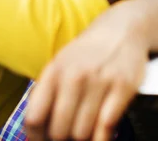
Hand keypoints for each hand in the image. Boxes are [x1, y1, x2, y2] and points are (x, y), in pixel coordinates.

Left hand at [25, 0, 148, 140]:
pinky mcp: (123, 87)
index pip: (34, 118)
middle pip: (58, 132)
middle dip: (62, 140)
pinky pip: (106, 128)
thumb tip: (36, 130)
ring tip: (86, 130)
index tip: (44, 140)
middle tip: (69, 136)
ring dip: (83, 139)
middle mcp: (75, 76)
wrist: (123, 27)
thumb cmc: (89, 52)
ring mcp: (100, 81)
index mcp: (54, 71)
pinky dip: (102, 138)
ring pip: (82, 135)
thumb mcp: (62, 63)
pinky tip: (102, 133)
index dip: (36, 138)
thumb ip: (47, 92)